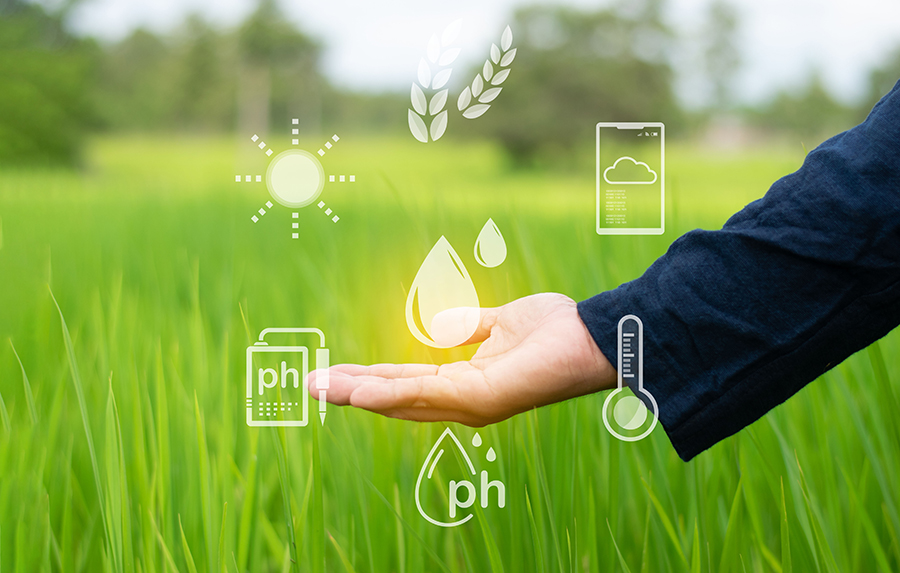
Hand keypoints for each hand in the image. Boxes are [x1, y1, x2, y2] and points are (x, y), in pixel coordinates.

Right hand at [307, 293, 616, 425]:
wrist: (594, 335)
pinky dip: (387, 393)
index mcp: (466, 383)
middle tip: (310, 384)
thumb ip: (469, 327)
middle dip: (352, 391)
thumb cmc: (556, 330)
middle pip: (396, 397)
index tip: (334, 373)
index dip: (370, 379)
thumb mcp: (501, 322)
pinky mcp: (480, 397)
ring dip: (357, 393)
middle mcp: (463, 400)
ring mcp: (471, 403)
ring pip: (401, 399)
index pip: (407, 383)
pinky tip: (357, 391)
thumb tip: (437, 327)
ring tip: (319, 387)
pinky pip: (425, 393)